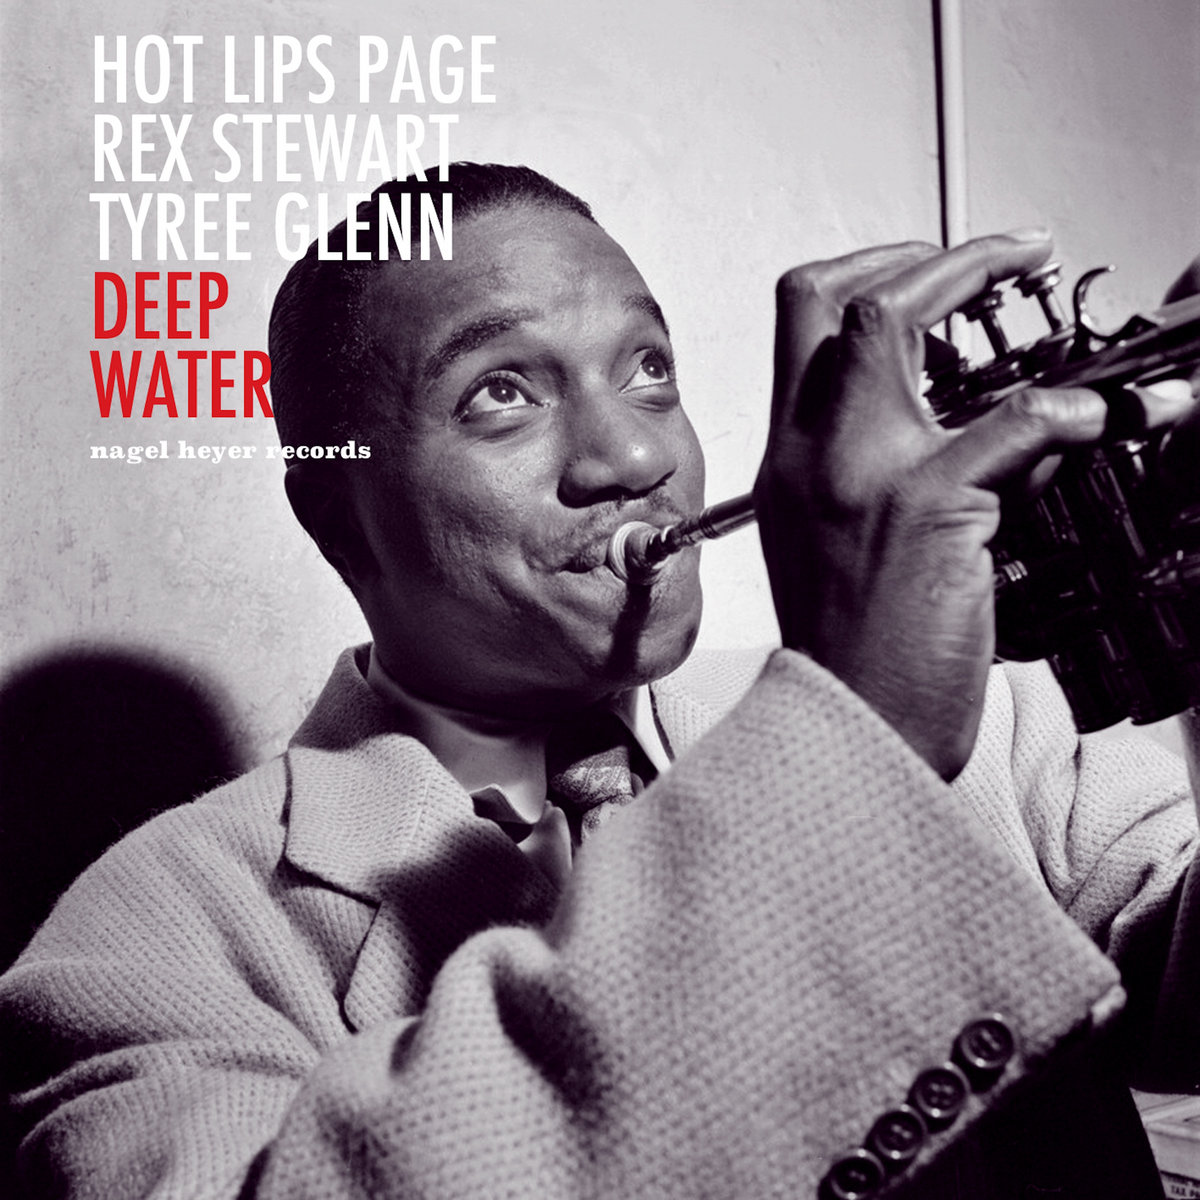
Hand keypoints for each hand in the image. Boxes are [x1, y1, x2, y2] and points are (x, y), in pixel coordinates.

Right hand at [754, 232, 1107, 778]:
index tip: (929, 268)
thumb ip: (910, 471)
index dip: (867, 271)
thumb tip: (1015, 424)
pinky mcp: (923, 507)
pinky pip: (1009, 425)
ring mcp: (859, 474)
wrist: (852, 729)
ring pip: (894, 324)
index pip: (801, 325)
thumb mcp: (849, 545)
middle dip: (925, 255)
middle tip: (1003, 256)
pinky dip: (1069, 412)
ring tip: (1044, 286)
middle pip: (834, 299)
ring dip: (980, 283)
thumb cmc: (855, 647)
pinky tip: (1104, 421)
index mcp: (790, 461)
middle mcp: (809, 454)